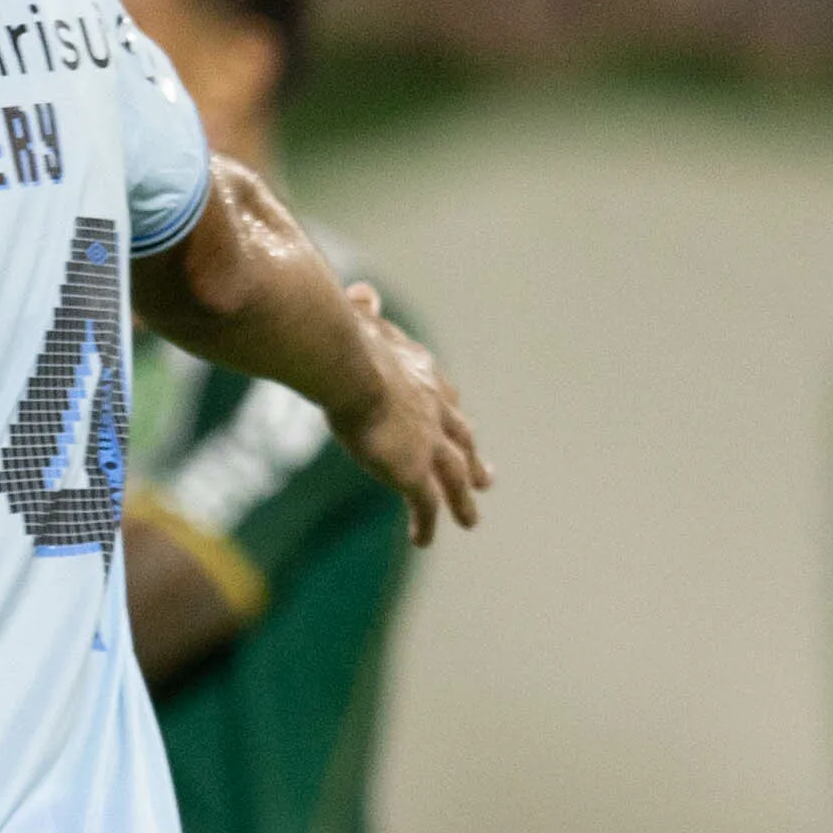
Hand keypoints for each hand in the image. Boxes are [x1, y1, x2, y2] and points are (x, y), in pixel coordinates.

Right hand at [332, 289, 489, 545]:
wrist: (350, 366)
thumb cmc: (346, 341)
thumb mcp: (358, 323)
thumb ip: (363, 313)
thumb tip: (363, 293)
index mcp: (423, 373)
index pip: (444, 398)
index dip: (450, 415)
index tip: (458, 426)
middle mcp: (435, 409)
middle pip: (461, 439)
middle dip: (472, 459)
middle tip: (486, 479)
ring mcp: (428, 442)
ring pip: (453, 478)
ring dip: (462, 500)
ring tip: (470, 519)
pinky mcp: (414, 471)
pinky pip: (424, 504)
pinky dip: (426, 522)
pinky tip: (422, 539)